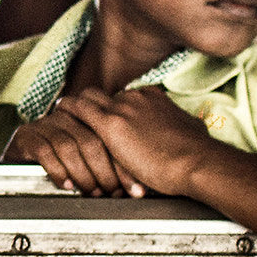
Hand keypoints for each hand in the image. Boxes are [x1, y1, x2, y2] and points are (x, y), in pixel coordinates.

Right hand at [5, 103, 141, 196]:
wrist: (17, 166)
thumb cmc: (60, 166)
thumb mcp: (91, 164)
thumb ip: (111, 166)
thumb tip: (138, 189)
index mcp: (86, 118)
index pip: (111, 138)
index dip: (124, 166)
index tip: (136, 189)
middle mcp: (66, 117)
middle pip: (91, 140)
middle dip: (104, 172)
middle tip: (111, 193)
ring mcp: (45, 124)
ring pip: (69, 146)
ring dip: (83, 174)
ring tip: (91, 192)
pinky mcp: (25, 135)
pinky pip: (44, 150)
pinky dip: (57, 170)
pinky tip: (66, 185)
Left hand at [53, 86, 221, 197]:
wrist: (196, 161)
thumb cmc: (197, 153)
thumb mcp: (192, 129)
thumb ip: (180, 126)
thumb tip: (187, 129)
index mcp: (153, 98)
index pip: (125, 98)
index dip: (115, 110)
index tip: (111, 120)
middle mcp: (136, 98)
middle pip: (104, 95)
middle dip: (93, 105)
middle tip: (82, 117)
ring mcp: (122, 108)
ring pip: (88, 97)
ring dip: (77, 106)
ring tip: (64, 113)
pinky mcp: (110, 123)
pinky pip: (79, 108)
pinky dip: (67, 110)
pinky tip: (59, 113)